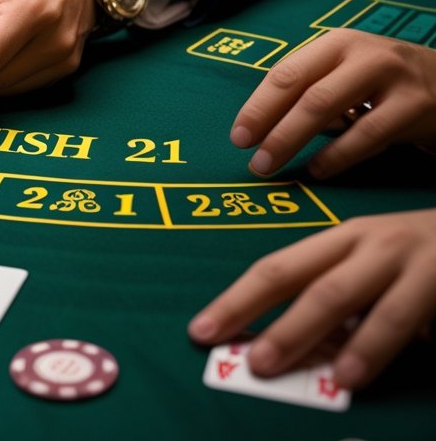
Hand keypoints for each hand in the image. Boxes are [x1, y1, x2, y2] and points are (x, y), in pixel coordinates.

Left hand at [189, 209, 435, 389]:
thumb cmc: (416, 256)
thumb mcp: (368, 265)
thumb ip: (335, 300)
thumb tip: (283, 345)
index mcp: (339, 239)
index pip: (277, 269)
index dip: (237, 300)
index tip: (202, 329)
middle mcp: (369, 244)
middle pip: (311, 284)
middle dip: (280, 325)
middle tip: (252, 362)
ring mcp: (411, 262)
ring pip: (363, 302)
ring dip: (336, 341)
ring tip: (318, 376)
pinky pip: (411, 313)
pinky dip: (382, 344)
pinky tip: (362, 371)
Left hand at [231, 29, 435, 177]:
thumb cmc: (387, 82)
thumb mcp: (349, 71)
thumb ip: (311, 89)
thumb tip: (260, 125)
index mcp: (336, 43)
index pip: (286, 73)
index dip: (258, 106)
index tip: (238, 136)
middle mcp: (362, 53)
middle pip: (304, 91)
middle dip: (270, 126)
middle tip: (252, 158)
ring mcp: (391, 77)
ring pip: (329, 108)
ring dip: (293, 140)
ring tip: (272, 165)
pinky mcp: (416, 106)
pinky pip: (368, 134)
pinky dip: (338, 155)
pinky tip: (319, 169)